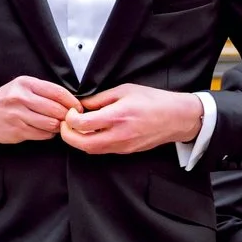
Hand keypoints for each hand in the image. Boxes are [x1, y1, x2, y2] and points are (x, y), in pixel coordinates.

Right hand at [0, 76, 81, 144]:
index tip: (78, 108)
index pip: (58, 92)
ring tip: (56, 125)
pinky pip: (41, 134)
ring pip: (51, 123)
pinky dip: (47, 134)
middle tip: (70, 119)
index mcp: (25, 83)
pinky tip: (43, 131)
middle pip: (57, 109)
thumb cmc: (2, 102)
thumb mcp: (20, 88)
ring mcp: (18, 115)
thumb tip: (69, 101)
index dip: (72, 102)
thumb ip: (42, 92)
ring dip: (58, 127)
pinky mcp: (16, 130)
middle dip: (67, 116)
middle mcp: (21, 97)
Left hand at [60, 84, 205, 154]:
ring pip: (91, 150)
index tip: (71, 111)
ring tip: (77, 127)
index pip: (82, 123)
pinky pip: (102, 150)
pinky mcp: (126, 151)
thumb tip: (82, 104)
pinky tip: (92, 132)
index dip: (70, 118)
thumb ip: (100, 98)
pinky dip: (91, 143)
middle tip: (65, 123)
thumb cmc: (153, 100)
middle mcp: (118, 135)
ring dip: (78, 141)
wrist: (176, 118)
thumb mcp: (125, 90)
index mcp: (117, 116)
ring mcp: (122, 146)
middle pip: (82, 143)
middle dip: (67, 135)